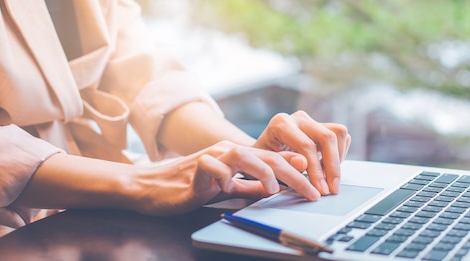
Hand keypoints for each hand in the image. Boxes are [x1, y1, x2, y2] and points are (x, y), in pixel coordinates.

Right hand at [133, 141, 319, 215]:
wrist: (152, 187)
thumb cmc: (190, 188)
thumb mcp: (228, 188)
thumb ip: (251, 187)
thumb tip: (277, 189)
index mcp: (239, 156)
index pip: (275, 160)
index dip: (298, 172)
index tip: (317, 185)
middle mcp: (228, 152)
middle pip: (269, 157)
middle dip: (294, 176)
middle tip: (311, 192)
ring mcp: (212, 157)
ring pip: (245, 156)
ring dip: (265, 173)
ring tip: (275, 190)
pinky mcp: (194, 167)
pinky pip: (214, 167)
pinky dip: (226, 177)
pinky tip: (230, 188)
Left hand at [254, 111, 350, 194]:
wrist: (261, 155)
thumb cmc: (262, 162)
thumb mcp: (267, 166)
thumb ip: (284, 164)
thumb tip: (303, 163)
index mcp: (280, 124)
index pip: (307, 145)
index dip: (317, 170)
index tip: (321, 189)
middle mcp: (297, 118)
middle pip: (327, 136)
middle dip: (332, 166)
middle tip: (332, 189)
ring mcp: (311, 121)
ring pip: (338, 133)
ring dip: (338, 159)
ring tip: (329, 181)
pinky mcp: (322, 126)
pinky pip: (341, 137)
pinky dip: (339, 155)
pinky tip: (327, 170)